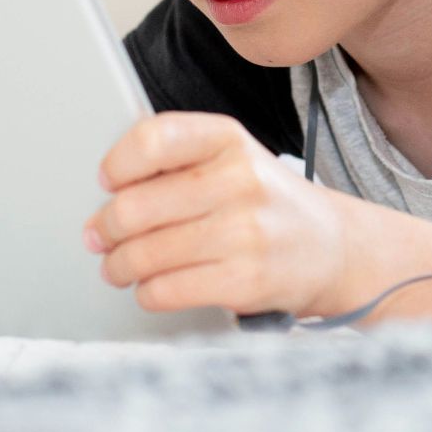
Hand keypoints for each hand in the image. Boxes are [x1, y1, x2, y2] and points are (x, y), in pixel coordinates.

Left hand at [84, 111, 345, 316]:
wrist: (331, 247)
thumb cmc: (266, 203)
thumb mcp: (232, 160)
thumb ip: (176, 163)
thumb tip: (108, 193)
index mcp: (229, 140)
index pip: (153, 139)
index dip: (118, 164)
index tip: (108, 181)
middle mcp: (240, 180)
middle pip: (137, 205)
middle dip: (106, 227)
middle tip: (100, 236)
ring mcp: (245, 232)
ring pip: (145, 254)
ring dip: (118, 266)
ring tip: (117, 267)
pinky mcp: (246, 280)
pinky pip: (167, 290)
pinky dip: (147, 292)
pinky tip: (151, 287)